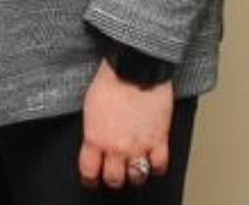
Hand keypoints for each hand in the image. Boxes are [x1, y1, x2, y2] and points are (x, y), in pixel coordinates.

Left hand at [78, 59, 173, 189]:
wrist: (134, 69)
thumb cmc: (110, 81)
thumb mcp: (90, 108)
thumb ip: (93, 131)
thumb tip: (93, 143)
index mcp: (95, 138)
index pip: (89, 171)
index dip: (90, 179)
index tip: (92, 179)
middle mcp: (116, 147)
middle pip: (114, 179)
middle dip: (113, 179)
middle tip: (114, 174)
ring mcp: (138, 146)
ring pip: (137, 177)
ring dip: (134, 175)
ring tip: (133, 169)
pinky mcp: (159, 140)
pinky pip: (160, 166)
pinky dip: (156, 168)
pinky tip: (152, 162)